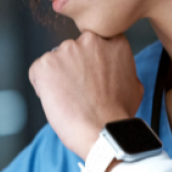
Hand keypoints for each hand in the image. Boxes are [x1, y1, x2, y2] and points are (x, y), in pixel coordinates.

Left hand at [28, 32, 143, 158]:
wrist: (102, 132)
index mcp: (112, 41)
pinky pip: (37, 72)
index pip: (94, 42)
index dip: (90, 61)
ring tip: (69, 99)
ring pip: (55, 61)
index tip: (90, 75)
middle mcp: (88, 40)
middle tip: (79, 91)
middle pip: (73, 51)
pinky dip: (42, 86)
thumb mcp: (134, 84)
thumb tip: (114, 70)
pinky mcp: (45, 64)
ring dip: (57, 76)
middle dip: (73, 68)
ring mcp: (65, 50)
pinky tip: (56, 100)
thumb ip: (121, 67)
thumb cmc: (118, 114)